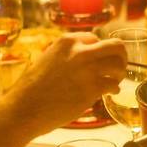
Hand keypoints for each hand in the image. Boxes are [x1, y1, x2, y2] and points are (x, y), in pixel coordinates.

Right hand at [6, 33, 126, 128]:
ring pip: (118, 66)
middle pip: (116, 46)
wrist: (25, 108)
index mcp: (68, 41)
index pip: (96, 38)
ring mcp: (88, 70)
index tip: (100, 60)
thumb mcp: (48, 58)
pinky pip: (113, 85)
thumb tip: (86, 57)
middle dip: (121, 56)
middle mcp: (80, 51)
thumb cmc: (32, 87)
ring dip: (119, 74)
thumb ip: (68, 55)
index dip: (100, 50)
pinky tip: (109, 92)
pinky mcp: (92, 89)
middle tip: (118, 67)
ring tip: (114, 81)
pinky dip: (114, 89)